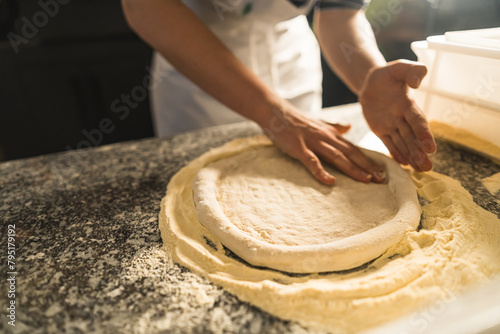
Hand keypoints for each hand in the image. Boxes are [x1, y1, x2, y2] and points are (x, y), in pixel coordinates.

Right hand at [258, 104, 385, 184]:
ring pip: (337, 157)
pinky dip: (321, 171)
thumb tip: (348, 127)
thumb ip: (334, 127)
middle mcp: (326, 138)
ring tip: (366, 180)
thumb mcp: (319, 123)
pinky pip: (312, 161)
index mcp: (331, 134)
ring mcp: (313, 142)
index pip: (354, 148)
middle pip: (350, 153)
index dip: (368, 160)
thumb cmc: (295, 120)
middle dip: (367, 166)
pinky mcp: (299, 148)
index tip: (382, 171)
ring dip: (352, 168)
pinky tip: (330, 181)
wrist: (275, 112)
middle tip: (381, 179)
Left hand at [359, 60, 436, 170]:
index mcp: (408, 104)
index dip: (424, 134)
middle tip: (428, 167)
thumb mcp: (398, 68)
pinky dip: (396, 153)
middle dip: (420, 152)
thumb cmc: (386, 75)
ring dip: (412, 156)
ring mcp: (393, 125)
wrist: (370, 82)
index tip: (431, 148)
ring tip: (421, 170)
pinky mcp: (382, 130)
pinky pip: (389, 143)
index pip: (417, 121)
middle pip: (413, 137)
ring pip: (403, 143)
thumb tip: (419, 81)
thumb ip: (411, 71)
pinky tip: (404, 164)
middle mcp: (403, 117)